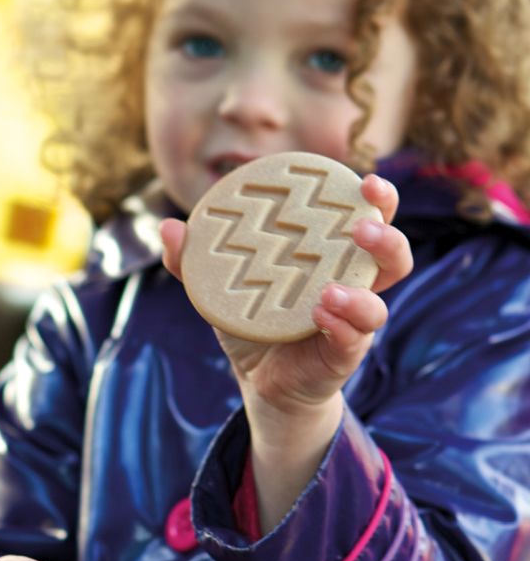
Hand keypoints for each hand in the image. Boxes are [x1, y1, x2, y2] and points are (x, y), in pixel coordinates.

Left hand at [163, 173, 412, 529]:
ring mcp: (351, 323)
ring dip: (361, 291)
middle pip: (392, 255)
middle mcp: (352, 284)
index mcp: (330, 256)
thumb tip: (169, 227)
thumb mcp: (220, 285)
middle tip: (363, 225)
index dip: (374, 197)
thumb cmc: (250, 319)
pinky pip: (353, 339)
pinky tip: (319, 314)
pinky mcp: (342, 354)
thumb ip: (194, 259)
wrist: (260, 382)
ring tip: (332, 287)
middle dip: (386, 234)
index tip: (365, 178)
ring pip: (379, 301)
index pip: (364, 218)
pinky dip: (340, 325)